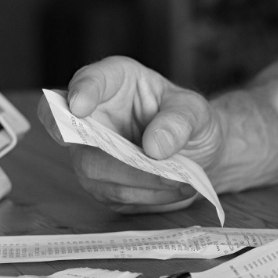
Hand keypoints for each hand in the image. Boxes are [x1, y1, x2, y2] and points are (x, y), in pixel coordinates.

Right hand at [38, 57, 221, 212]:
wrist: (201, 153)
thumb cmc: (191, 121)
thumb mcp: (196, 112)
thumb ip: (179, 122)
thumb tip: (154, 147)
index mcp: (115, 81)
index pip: (87, 81)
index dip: (80, 92)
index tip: (81, 107)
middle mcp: (94, 115)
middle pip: (77, 136)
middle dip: (117, 157)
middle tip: (159, 163)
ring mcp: (91, 152)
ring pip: (94, 172)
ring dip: (140, 181)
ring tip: (179, 180)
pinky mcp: (102, 183)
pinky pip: (114, 195)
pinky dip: (148, 196)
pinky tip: (174, 189)